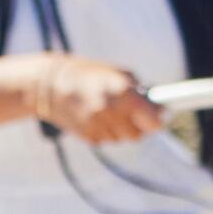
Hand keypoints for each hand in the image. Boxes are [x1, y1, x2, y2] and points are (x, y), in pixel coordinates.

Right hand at [22, 56, 161, 145]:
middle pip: (138, 135)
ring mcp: (97, 126)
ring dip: (122, 128)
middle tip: (136, 114)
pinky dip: (107, 130)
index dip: (158, 120)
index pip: (152, 122)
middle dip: (140, 126)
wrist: (50, 86)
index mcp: (121, 93)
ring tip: (111, 112)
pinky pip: (107, 139)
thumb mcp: (117, 74)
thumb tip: (158, 108)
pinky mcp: (87, 136)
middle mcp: (110, 112)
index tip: (161, 116)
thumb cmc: (89, 75)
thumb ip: (139, 91)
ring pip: (122, 138)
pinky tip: (96, 117)